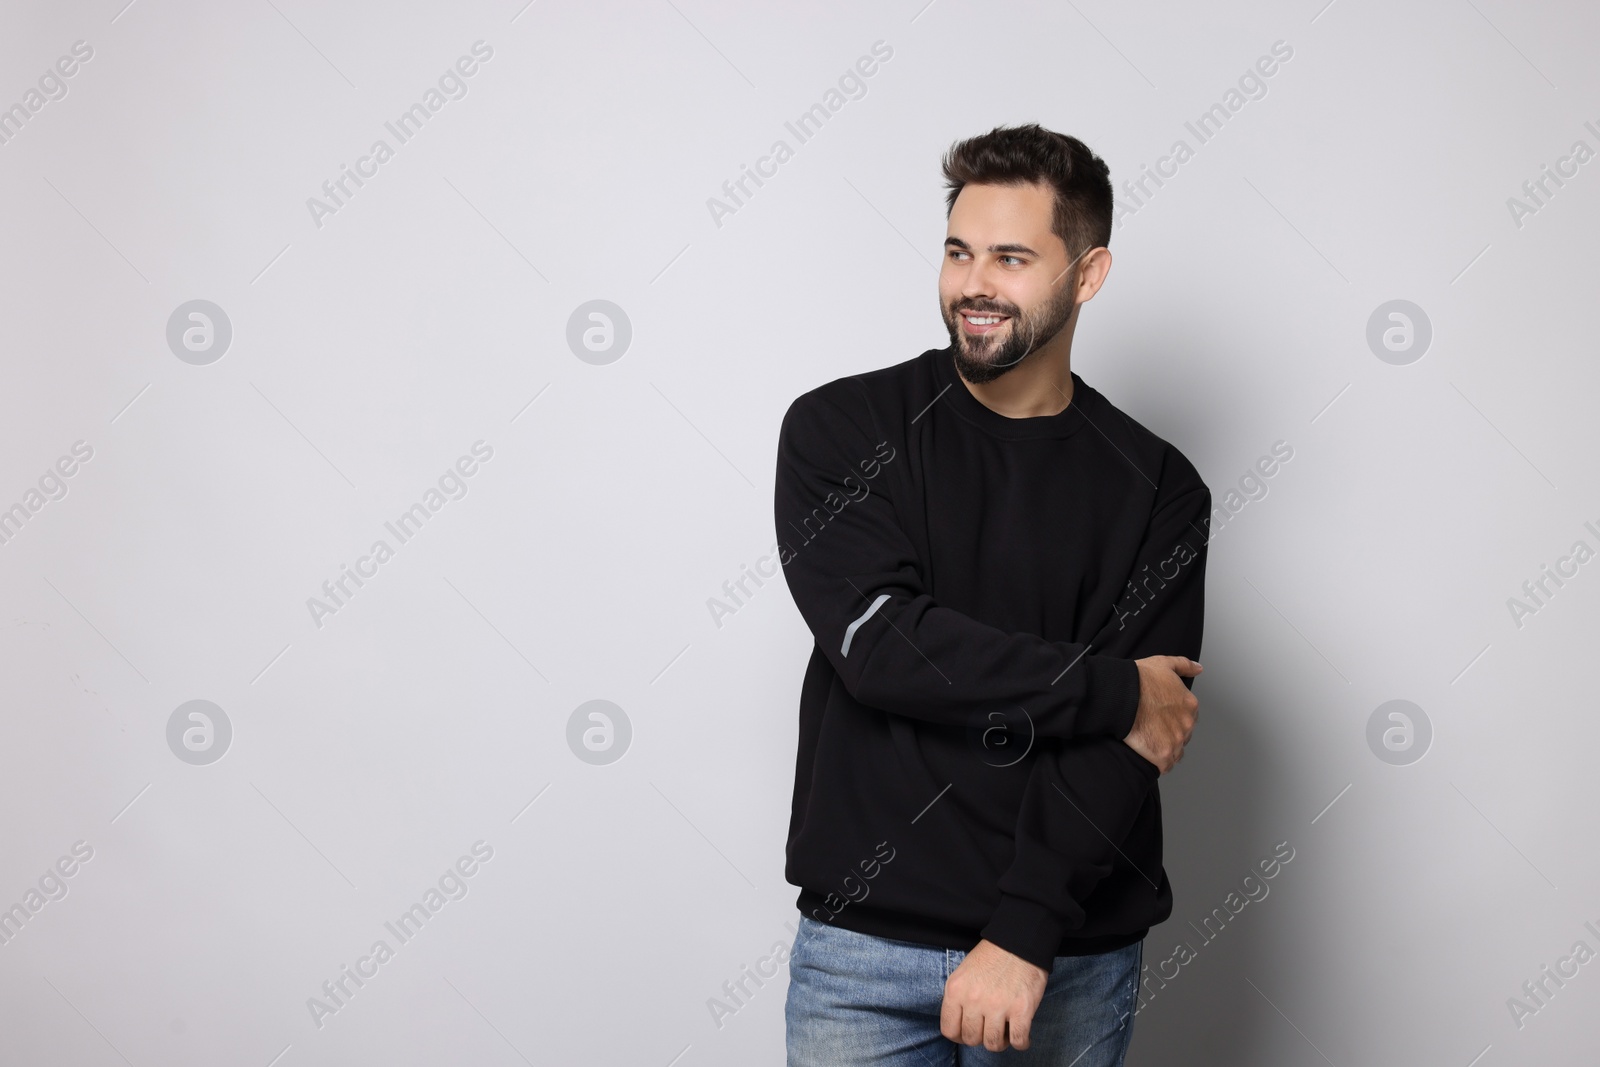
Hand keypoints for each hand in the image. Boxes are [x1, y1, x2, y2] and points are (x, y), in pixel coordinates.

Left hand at [939, 938, 1048, 1050]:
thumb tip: (960, 1026)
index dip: (959, 1036)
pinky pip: (1019, 1040)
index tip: (969, 1032)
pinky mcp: (1021, 1010)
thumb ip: (959, 998)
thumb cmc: (991, 957)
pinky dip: (1021, 1043)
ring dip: (1000, 1042)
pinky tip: (1021, 1035)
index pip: (949, 1030)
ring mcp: (998, 1006)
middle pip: (971, 1039)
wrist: (1019, 941)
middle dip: (980, 1037)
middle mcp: (974, 1000)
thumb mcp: (963, 973)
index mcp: (956, 990)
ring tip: (1005, 1031)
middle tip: (989, 1028)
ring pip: (993, 1044)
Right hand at [1123, 655, 1202, 773]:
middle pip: (1183, 736)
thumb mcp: (1164, 664)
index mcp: (1190, 705)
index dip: (1173, 718)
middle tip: (1152, 729)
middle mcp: (1187, 725)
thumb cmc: (1140, 678)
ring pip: (1176, 753)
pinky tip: (1148, 755)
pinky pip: (1165, 766)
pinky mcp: (1162, 755)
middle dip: (1170, 734)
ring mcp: (1176, 741)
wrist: (1121, 694)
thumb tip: (1199, 668)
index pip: (1187, 718)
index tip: (1160, 717)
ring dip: (1165, 750)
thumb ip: (1184, 665)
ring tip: (1149, 743)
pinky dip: (1158, 763)